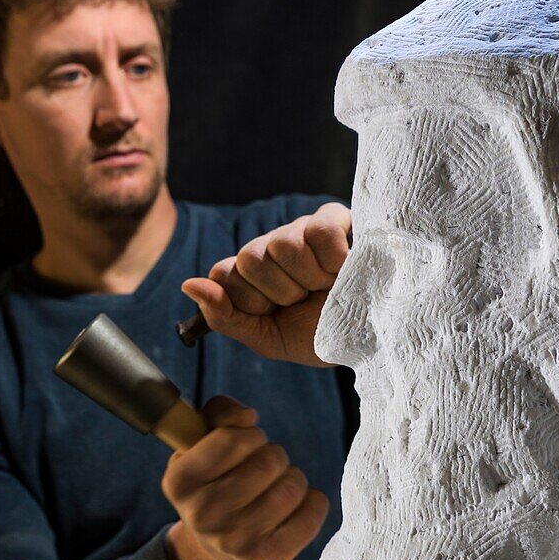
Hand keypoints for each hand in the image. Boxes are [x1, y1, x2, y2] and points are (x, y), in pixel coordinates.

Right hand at [162, 396, 329, 559]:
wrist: (217, 552)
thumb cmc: (214, 484)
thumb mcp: (201, 446)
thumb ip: (219, 414)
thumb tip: (247, 416)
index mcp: (179, 482)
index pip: (232, 438)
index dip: (248, 435)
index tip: (244, 446)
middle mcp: (202, 515)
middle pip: (269, 460)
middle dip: (274, 456)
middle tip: (263, 470)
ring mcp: (235, 541)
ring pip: (293, 485)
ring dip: (292, 478)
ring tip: (277, 488)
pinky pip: (312, 511)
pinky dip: (313, 502)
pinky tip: (297, 507)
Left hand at [182, 202, 350, 364]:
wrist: (370, 340)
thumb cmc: (320, 337)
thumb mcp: (266, 339)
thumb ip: (224, 317)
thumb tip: (188, 284)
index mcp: (251, 273)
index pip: (223, 273)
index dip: (249, 301)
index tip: (273, 314)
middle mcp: (271, 245)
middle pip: (249, 258)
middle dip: (280, 292)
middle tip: (305, 301)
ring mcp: (301, 229)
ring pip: (281, 245)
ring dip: (308, 279)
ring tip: (327, 288)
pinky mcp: (334, 218)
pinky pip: (318, 231)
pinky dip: (333, 259)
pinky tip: (344, 270)